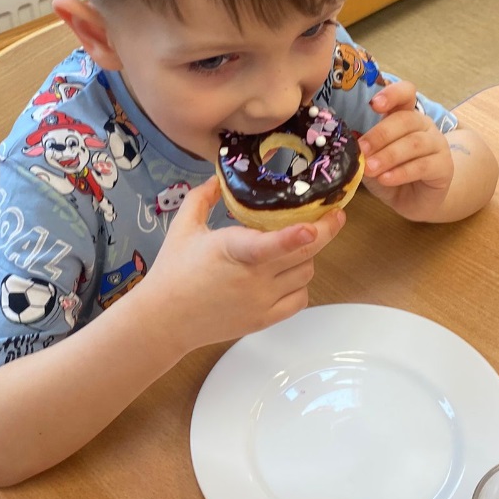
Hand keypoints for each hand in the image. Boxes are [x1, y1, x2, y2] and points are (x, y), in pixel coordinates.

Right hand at [136, 177, 345, 352]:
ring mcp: (262, 301)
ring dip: (306, 257)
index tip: (311, 227)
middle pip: (304, 254)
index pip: (267, 246)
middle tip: (334, 215)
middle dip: (324, 232)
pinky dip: (300, 284)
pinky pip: (300, 299)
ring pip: (306, 274)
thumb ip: (203, 197)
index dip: (292, 236)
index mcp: (232, 251)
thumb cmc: (173, 271)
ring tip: (295, 246)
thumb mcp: (183, 227)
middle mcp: (252, 278)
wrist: (164, 320)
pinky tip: (288, 274)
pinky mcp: (264, 319)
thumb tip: (219, 178)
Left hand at [357, 80, 453, 217]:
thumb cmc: (391, 175)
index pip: (405, 94)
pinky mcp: (445, 166)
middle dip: (380, 134)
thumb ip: (364, 152)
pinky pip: (423, 165)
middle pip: (406, 120)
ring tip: (370, 168)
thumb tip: (349, 144)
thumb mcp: (372, 161)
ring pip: (415, 143)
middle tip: (362, 150)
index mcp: (405, 116)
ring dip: (389, 155)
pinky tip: (386, 179)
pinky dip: (402, 172)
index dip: (392, 94)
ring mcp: (437, 144)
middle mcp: (424, 125)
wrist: (414, 201)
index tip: (374, 104)